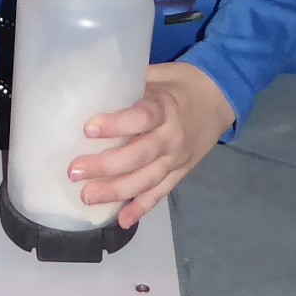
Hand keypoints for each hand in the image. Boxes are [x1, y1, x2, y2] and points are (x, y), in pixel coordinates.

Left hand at [70, 61, 235, 228]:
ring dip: (117, 191)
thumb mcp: (157, 74)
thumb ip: (129, 83)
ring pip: (147, 179)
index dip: (116, 125)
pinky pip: (161, 193)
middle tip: (75, 172)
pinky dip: (142, 208)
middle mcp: (172, 137)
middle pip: (139, 155)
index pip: (141, 117)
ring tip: (88, 197)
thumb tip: (89, 85)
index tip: (88, 130)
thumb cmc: (180, 83)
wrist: (220, 98)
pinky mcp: (181, 173)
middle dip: (106, 166)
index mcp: (165, 107)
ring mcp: (177, 159)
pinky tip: (123, 220)